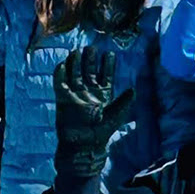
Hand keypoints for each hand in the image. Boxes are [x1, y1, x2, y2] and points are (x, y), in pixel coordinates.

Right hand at [54, 48, 135, 176]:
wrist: (83, 145)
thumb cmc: (101, 132)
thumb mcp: (116, 115)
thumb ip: (123, 101)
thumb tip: (134, 88)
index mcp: (104, 94)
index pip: (106, 75)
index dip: (107, 65)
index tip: (109, 53)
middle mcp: (89, 92)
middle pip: (89, 71)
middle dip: (91, 60)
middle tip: (91, 48)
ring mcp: (76, 95)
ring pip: (75, 74)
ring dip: (76, 63)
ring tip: (77, 51)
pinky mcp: (63, 100)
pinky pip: (60, 84)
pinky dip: (60, 74)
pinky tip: (62, 64)